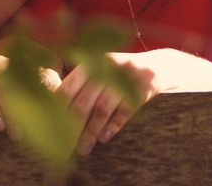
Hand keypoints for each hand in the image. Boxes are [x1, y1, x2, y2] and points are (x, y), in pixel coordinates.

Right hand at [0, 55, 61, 139]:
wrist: (22, 124)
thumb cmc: (36, 111)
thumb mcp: (49, 100)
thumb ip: (50, 86)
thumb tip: (44, 81)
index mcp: (22, 68)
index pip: (23, 71)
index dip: (27, 95)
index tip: (32, 120)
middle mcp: (0, 68)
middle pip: (1, 75)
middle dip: (9, 105)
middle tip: (16, 132)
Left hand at [59, 48, 211, 155]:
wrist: (162, 65)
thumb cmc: (122, 71)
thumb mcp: (102, 68)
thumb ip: (81, 82)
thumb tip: (54, 105)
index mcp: (92, 62)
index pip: (69, 87)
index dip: (58, 107)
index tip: (49, 126)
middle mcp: (107, 68)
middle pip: (84, 101)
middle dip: (72, 126)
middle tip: (63, 145)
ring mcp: (126, 78)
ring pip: (102, 109)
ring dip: (90, 131)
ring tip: (82, 149)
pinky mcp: (144, 89)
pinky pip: (125, 110)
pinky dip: (113, 125)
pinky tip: (103, 138)